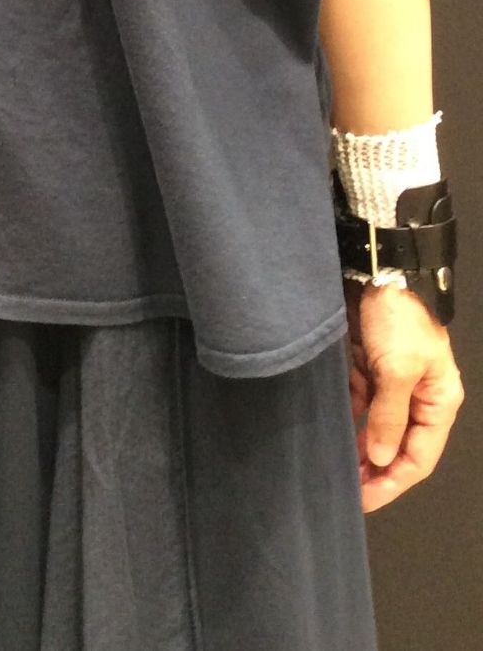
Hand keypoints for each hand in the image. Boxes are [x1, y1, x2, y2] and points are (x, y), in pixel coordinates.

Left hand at [345, 276, 464, 511]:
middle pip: (398, 445)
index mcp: (438, 401)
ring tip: (338, 471)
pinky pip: (360, 403)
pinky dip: (349, 420)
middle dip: (376, 470)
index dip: (393, 481)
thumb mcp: (396, 369)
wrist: (375, 272)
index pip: (418, 457)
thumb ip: (388, 416)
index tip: (365, 500)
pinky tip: (333, 434)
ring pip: (377, 427)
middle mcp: (418, 396)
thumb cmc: (397, 320)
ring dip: (360, 449)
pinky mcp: (369, 367)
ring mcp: (393, 382)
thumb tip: (380, 459)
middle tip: (347, 491)